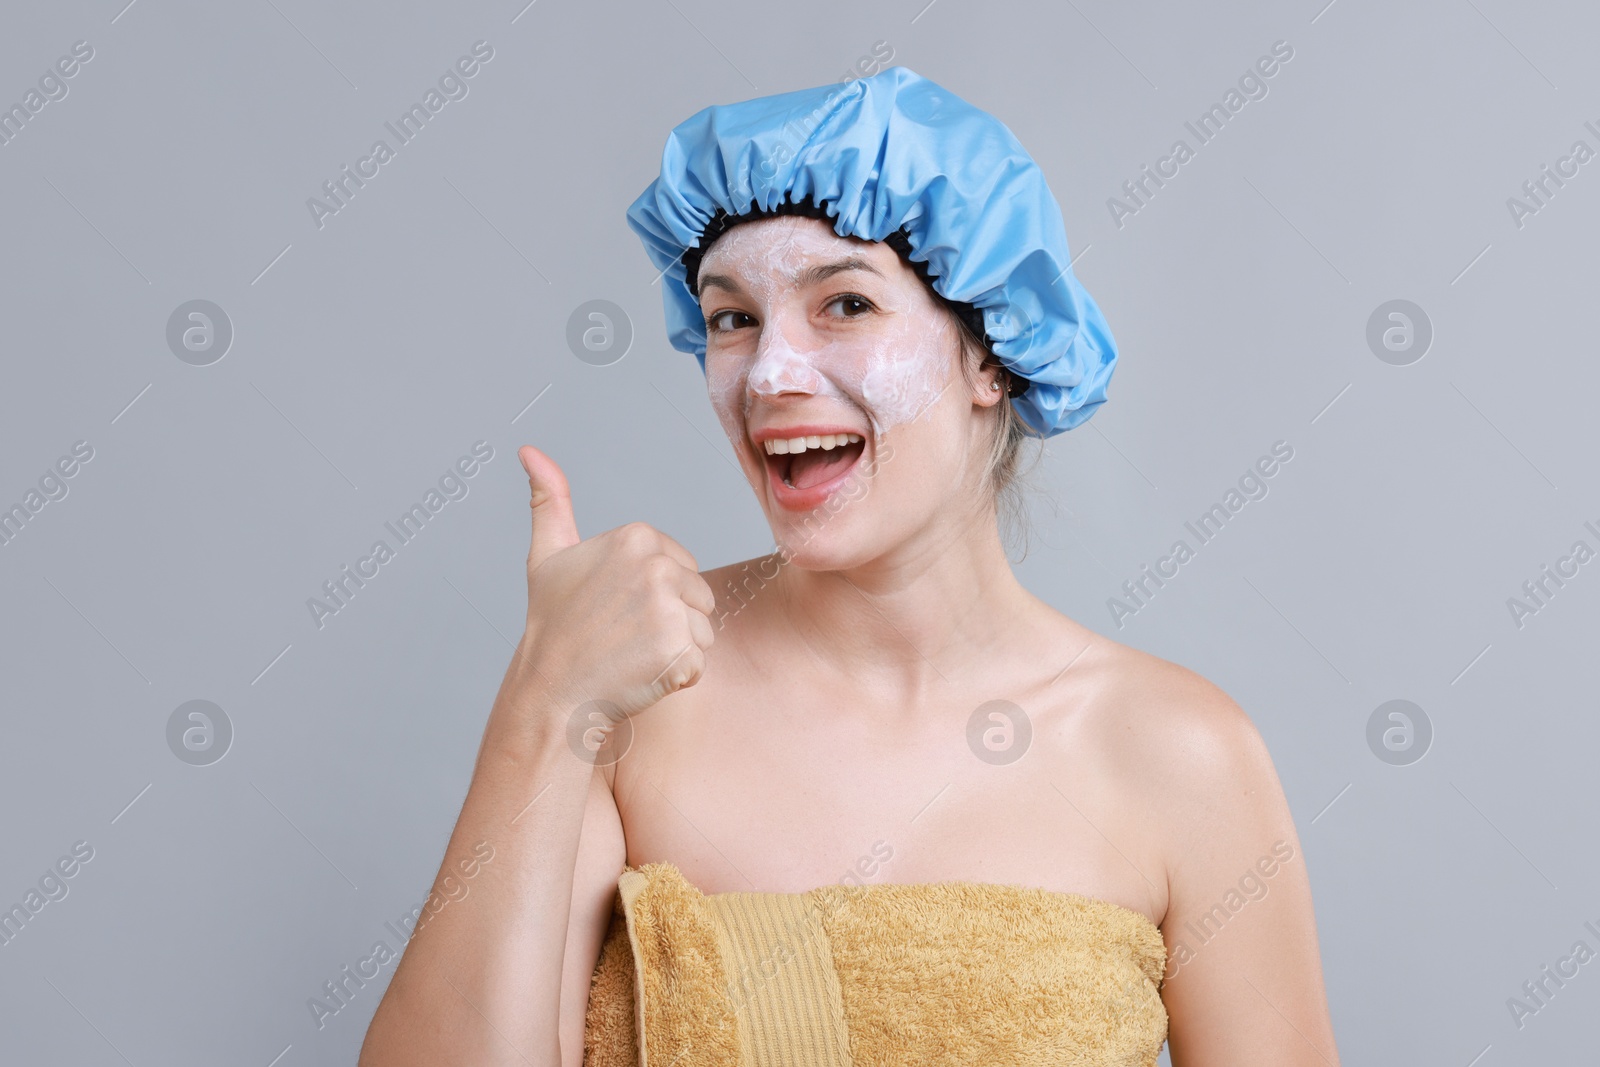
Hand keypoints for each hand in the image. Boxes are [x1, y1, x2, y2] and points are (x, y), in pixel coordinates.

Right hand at [513, 445, 715, 720]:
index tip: (615, 609)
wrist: (549, 692)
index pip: (682, 568)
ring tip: (629, 655)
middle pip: (699, 597)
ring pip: (703, 630)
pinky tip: (638, 676)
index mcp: (636, 537)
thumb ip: (550, 500)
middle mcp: (656, 566)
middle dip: (669, 621)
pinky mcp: (680, 651)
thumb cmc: (552, 626)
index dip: (653, 596)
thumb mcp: (548, 555)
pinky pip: (699, 664)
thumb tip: (530, 451)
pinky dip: (675, 678)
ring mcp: (669, 609)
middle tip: (622, 636)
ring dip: (674, 650)